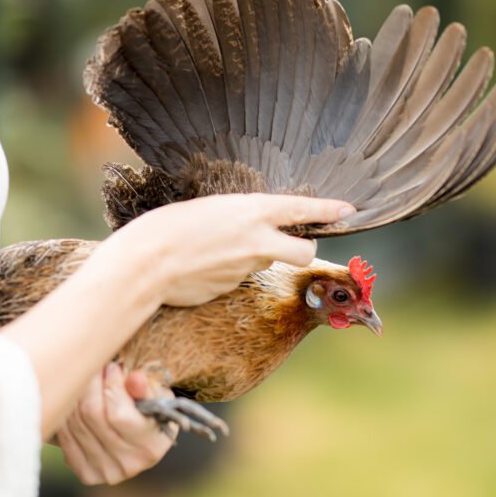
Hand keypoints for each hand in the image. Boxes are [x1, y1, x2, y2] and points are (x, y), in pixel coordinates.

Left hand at [56, 362, 170, 485]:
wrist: (143, 443)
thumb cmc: (152, 412)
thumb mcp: (159, 398)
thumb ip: (146, 388)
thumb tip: (135, 379)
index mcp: (149, 446)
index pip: (119, 415)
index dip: (111, 385)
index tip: (112, 367)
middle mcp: (128, 464)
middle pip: (93, 416)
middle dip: (91, 385)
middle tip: (95, 368)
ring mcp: (105, 471)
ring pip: (75, 423)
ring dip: (76, 395)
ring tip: (86, 380)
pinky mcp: (86, 473)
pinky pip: (65, 436)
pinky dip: (66, 415)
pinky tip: (75, 401)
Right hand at [114, 192, 355, 308]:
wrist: (147, 262)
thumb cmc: (169, 226)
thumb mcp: (210, 208)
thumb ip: (239, 218)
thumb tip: (252, 231)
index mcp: (251, 210)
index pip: (301, 208)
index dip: (328, 208)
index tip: (349, 209)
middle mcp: (257, 239)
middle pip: (305, 251)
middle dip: (303, 251)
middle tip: (290, 246)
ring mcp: (247, 267)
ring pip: (266, 263)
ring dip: (253, 258)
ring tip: (217, 249)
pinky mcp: (234, 288)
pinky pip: (239, 278)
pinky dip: (228, 272)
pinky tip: (203, 266)